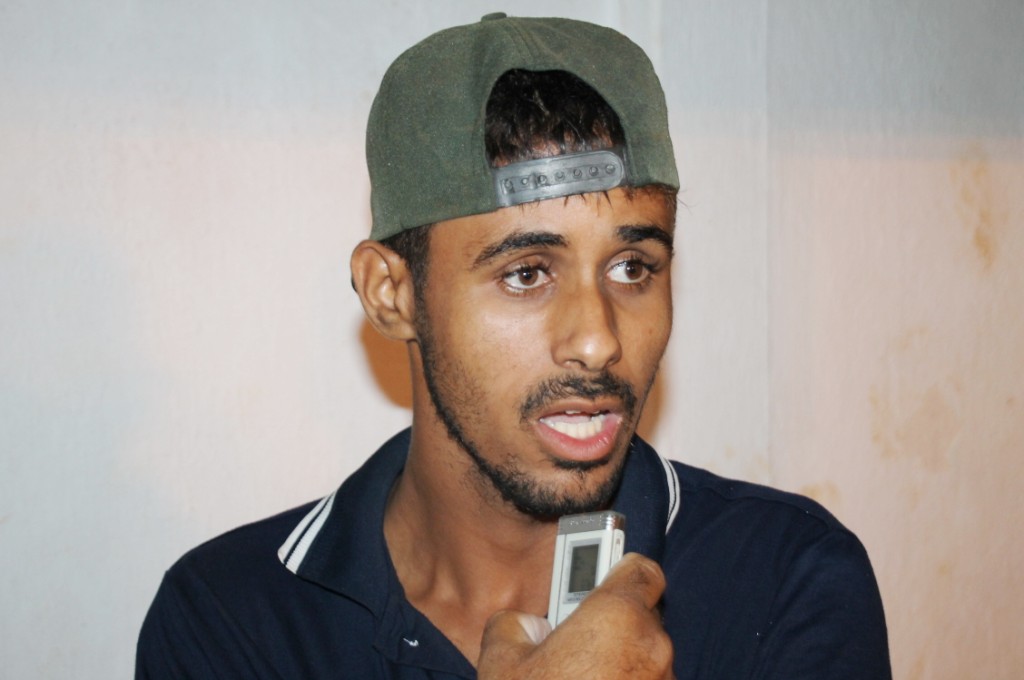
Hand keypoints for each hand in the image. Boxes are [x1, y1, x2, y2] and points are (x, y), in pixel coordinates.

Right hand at [477, 553, 674, 678]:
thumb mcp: (500, 663)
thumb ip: (514, 625)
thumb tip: (526, 625)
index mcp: (616, 617)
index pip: (641, 569)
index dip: (619, 568)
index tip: (598, 577)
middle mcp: (652, 647)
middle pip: (639, 616)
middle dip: (609, 625)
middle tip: (571, 643)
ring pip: (643, 658)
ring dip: (617, 664)